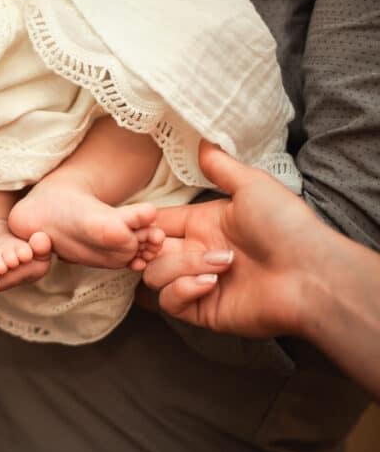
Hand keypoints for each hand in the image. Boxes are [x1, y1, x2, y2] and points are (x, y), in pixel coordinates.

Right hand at [140, 141, 330, 337]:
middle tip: (160, 241)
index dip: (143, 221)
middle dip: (145, 245)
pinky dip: (183, 290)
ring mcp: (198, 283)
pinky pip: (169, 302)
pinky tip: (210, 283)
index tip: (140, 219)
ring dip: (180, 267)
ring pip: (154, 275)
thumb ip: (222, 166)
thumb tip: (204, 140)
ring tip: (219, 264)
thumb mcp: (253, 186)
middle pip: (147, 250)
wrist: (312, 275)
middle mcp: (196, 254)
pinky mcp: (202, 310)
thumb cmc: (287, 227)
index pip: (158, 221)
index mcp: (204, 225)